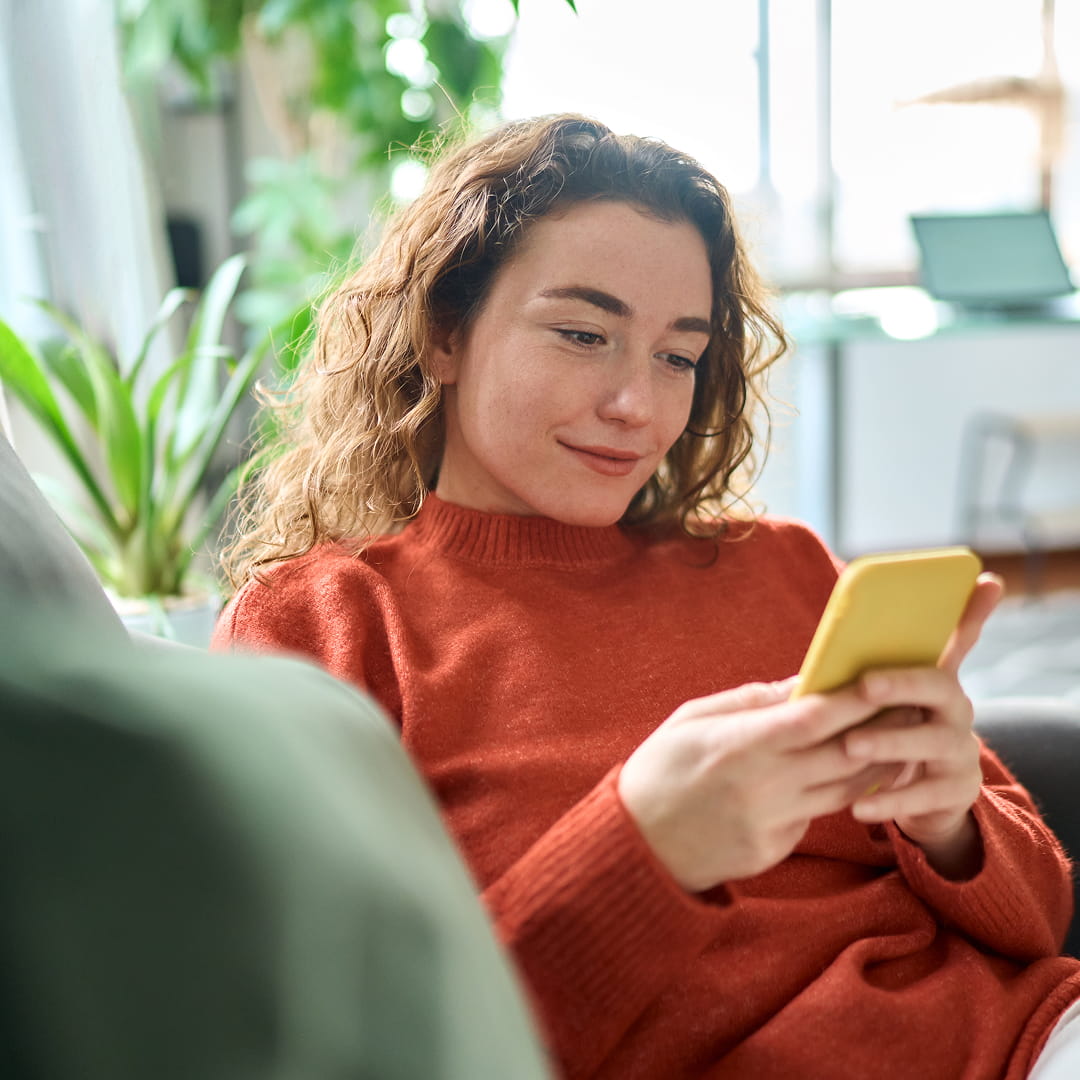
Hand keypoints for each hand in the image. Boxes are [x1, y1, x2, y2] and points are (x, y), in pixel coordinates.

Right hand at [617, 678, 903, 891]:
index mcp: (740, 745)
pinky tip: (849, 778)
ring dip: (876, 766)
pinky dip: (835, 795)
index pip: (814, 718)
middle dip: (882, 729)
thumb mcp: (691, 719)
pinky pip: (815, 816)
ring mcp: (772, 822)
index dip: (854, 700)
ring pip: (843, 792)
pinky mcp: (774, 849)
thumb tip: (799, 685)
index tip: (883, 680)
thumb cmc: (659, 768)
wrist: (636, 844)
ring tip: (899, 741)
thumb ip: (749, 701)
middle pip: (843, 755)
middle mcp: (763, 786)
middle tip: (910, 706)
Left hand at [841, 573, 1004, 876]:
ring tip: (850, 746)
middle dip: (902, 682)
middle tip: (865, 684)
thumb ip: (865, 672)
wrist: (920, 798)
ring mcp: (959, 750)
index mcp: (935, 679)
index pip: (959, 638)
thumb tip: (836, 639)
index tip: (987, 581)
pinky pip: (923, 795)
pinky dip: (889, 799)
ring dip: (888, 742)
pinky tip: (859, 806)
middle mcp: (956, 709)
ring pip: (930, 741)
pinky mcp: (955, 791)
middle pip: (940, 686)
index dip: (974, 611)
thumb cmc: (890, 733)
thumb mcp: (881, 701)